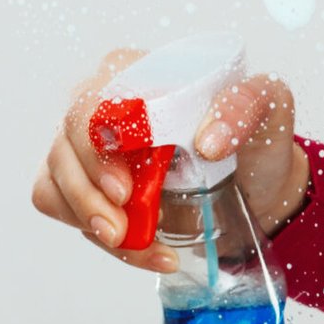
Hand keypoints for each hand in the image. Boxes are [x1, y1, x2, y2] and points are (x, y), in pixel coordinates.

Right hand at [31, 46, 310, 271]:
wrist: (258, 185)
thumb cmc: (254, 137)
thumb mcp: (267, 107)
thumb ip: (243, 107)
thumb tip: (207, 139)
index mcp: (140, 72)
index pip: (95, 101)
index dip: (99, 147)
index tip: (125, 190)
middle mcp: (104, 103)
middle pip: (66, 144)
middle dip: (88, 195)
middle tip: (122, 228)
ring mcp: (88, 146)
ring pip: (56, 182)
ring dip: (92, 222)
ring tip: (145, 246)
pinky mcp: (86, 184)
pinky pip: (64, 210)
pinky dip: (100, 239)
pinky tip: (146, 250)